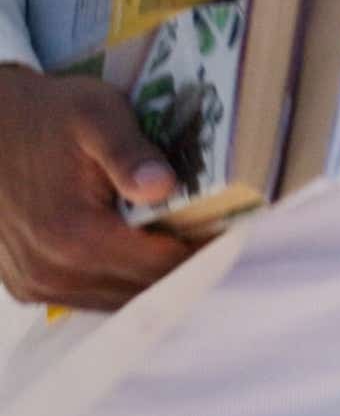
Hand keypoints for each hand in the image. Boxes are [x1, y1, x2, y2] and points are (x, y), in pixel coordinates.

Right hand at [0, 66, 194, 308]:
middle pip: (146, 290)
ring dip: (153, 277)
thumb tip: (163, 187)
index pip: (165, 266)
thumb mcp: (95, 114)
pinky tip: (140, 250)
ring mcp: (37, 285)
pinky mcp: (27, 287)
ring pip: (120, 300)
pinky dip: (120, 281)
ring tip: (181, 240)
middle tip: (216, 234)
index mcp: (75, 236)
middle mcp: (53, 273)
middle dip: (185, 265)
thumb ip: (131, 153)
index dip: (206, 250)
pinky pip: (91, 297)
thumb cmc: (47, 116)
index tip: (235, 229)